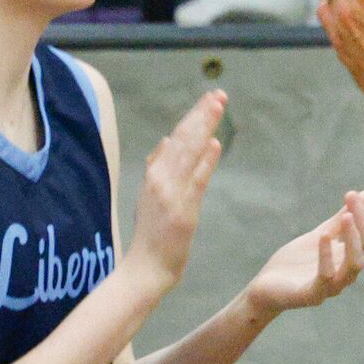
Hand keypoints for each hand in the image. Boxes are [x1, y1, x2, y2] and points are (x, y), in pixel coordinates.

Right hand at [124, 89, 226, 294]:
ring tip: (218, 107)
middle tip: (218, 94)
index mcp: (153, 176)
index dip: (192, 118)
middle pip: (182, 140)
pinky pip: (195, 182)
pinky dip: (205, 162)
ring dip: (204, 128)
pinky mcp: (182, 211)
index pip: (175, 140)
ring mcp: (170, 195)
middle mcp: (159, 180)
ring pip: (188, 154)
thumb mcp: (149, 197)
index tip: (207, 101)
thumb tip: (168, 142)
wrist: (144, 269)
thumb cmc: (150, 236)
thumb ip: (158, 169)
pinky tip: (215, 144)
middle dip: (201, 115)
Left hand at [243, 191, 363, 318]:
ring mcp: (333, 286)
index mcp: (350, 258)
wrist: (266, 287)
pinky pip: (327, 276)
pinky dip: (326, 255)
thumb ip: (339, 220)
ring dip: (353, 239)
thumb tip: (363, 194)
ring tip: (346, 217)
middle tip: (353, 200)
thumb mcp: (319, 235)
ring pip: (355, 265)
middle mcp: (346, 272)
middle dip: (363, 223)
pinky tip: (323, 236)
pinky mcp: (313, 294)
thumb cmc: (296, 262)